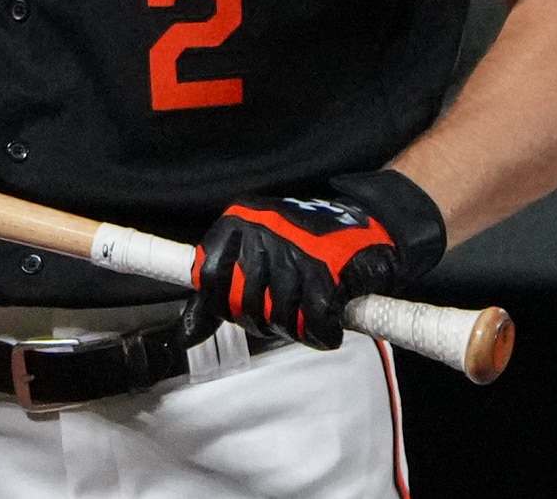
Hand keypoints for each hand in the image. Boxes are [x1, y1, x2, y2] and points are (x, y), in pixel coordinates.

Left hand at [186, 170, 445, 349]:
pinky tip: (329, 324)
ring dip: (296, 328)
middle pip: (245, 305)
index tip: (245, 309)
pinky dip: (322, 333)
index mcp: (238, 222)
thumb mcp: (256, 255)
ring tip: (307, 314)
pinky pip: (314, 323)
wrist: (372, 225)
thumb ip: (220, 291)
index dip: (227, 305)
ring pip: (278, 317)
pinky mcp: (327, 270)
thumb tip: (185, 335)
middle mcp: (261, 230)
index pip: (210, 279)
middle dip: (266, 320)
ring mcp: (293, 249)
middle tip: (285, 312)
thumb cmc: (306, 245)